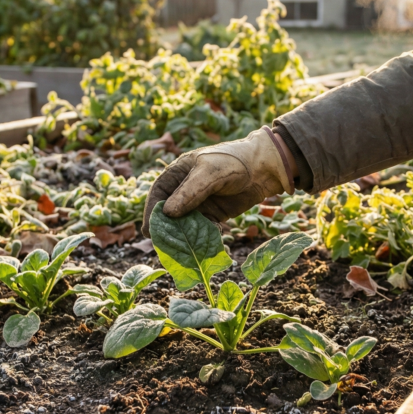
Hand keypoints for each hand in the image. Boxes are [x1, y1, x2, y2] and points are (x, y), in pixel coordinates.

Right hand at [141, 127, 293, 236]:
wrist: (264, 169)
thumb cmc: (234, 161)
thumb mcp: (210, 173)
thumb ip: (190, 192)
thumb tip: (167, 213)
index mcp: (178, 173)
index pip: (158, 194)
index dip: (152, 212)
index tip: (148, 230)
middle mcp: (184, 190)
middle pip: (169, 213)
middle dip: (167, 229)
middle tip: (164, 246)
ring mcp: (198, 204)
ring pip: (184, 224)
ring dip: (184, 237)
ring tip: (184, 251)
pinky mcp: (213, 216)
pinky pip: (202, 231)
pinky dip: (202, 239)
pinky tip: (205, 247)